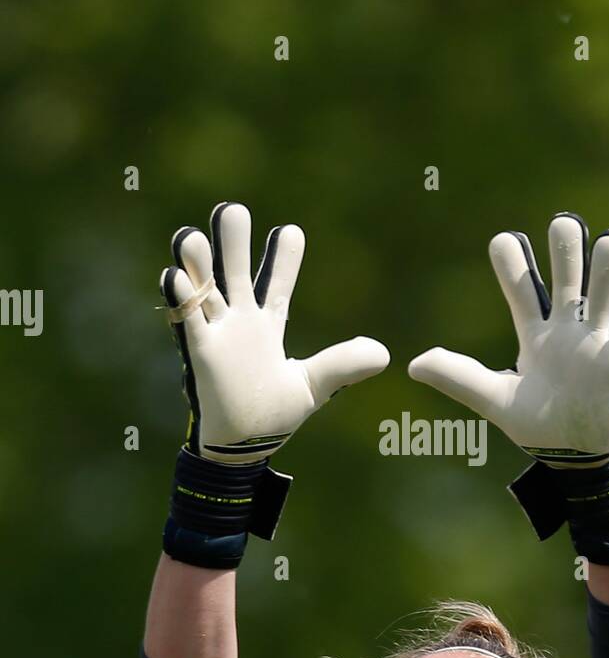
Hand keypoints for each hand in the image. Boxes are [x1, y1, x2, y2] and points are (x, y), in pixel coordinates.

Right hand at [161, 202, 389, 464]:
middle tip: (232, 210)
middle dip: (233, 242)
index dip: (284, 258)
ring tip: (193, 237)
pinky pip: (187, 321)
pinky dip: (181, 298)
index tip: (291, 231)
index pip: (277, 284)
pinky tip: (175, 276)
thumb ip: (342, 364)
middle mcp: (240, 323)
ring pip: (205, 289)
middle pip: (235, 273)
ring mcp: (217, 335)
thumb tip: (383, 353)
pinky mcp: (199, 352)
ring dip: (198, 263)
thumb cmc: (273, 416)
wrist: (242, 448)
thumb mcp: (313, 386)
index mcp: (267, 327)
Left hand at [408, 213, 608, 464]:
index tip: (503, 240)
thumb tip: (414, 364)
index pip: (522, 288)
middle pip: (568, 278)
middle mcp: (567, 329)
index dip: (513, 263)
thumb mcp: (492, 399)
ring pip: (604, 295)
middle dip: (567, 249)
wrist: (570, 455)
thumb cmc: (534, 423)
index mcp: (535, 333)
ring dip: (608, 269)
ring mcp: (595, 344)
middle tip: (563, 222)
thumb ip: (458, 378)